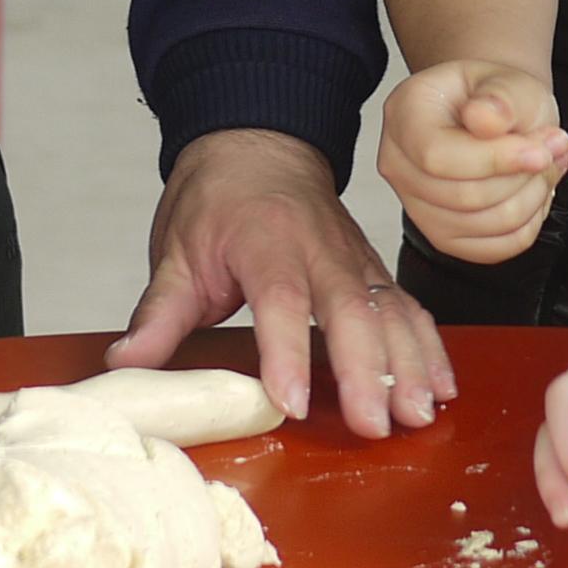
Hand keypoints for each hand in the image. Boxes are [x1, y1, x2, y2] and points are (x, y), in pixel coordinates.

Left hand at [109, 127, 454, 437]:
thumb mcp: (176, 252)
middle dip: (368, 370)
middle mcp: (319, 250)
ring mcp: (354, 259)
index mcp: (264, 243)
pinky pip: (409, 307)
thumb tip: (125, 364)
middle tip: (377, 424)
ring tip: (417, 415)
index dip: (288, 354)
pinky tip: (441, 386)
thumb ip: (158, 314)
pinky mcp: (372, 271)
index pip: (281, 301)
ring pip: (391, 310)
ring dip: (409, 364)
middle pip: (351, 309)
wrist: (257, 143)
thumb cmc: (217, 200)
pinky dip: (429, 346)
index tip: (292, 403)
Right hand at [378, 60, 567, 262]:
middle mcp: (399, 163)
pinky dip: (526, 224)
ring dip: (531, 198)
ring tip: (546, 165)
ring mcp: (416, 205)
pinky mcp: (442, 236)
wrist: (496, 116)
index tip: (540, 150)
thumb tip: (484, 119)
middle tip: (552, 149)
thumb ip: (501, 97)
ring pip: (483, 225)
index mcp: (405, 114)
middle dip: (523, 178)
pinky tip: (532, 192)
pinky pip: (493, 249)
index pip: (438, 156)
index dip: (495, 160)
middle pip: (464, 196)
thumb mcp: (509, 81)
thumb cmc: (497, 97)